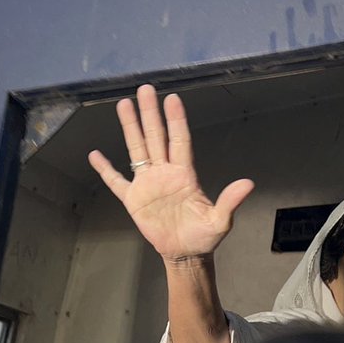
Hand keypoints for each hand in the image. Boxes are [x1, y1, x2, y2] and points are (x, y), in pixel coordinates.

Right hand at [88, 85, 254, 259]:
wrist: (186, 253)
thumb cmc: (204, 236)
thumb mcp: (220, 221)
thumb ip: (230, 201)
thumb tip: (248, 184)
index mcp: (184, 174)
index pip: (179, 141)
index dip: (176, 120)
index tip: (172, 98)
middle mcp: (165, 172)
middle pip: (155, 137)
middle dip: (150, 113)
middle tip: (145, 88)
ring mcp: (148, 184)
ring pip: (137, 149)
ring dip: (130, 128)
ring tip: (123, 104)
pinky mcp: (133, 199)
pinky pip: (116, 181)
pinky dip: (105, 169)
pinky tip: (95, 155)